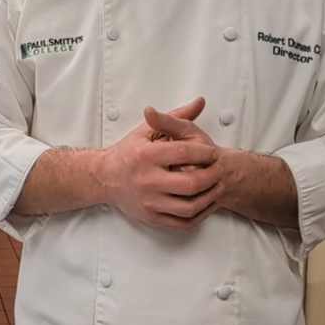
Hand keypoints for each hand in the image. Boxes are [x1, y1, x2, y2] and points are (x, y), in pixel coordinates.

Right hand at [100, 98, 224, 230]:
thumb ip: (174, 117)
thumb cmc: (128, 154)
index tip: (212, 152)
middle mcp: (147, 179)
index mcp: (146, 156)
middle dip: (212, 176)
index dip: (204, 153)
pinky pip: (183, 222)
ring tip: (216, 186)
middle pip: (190, 183)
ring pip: (189, 207)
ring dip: (210, 197)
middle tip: (218, 170)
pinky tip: (205, 203)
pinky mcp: (152, 217)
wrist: (105, 178)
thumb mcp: (147, 130)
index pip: (184, 153)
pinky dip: (200, 214)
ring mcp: (150, 201)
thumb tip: (199, 102)